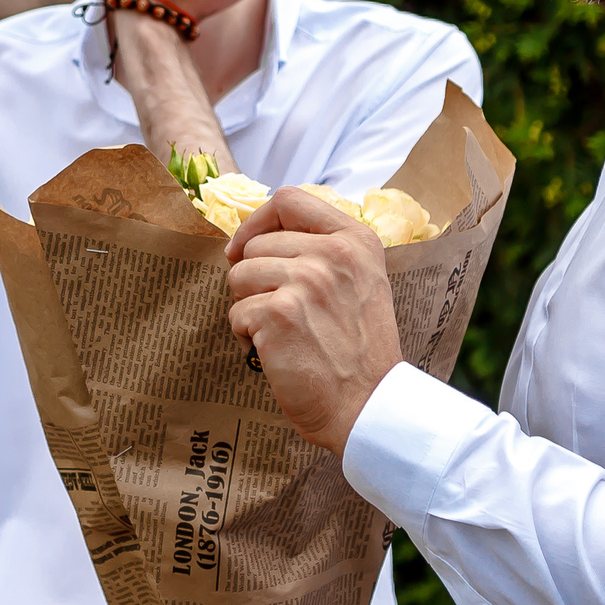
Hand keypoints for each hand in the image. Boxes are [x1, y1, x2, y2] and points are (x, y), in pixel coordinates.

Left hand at [226, 187, 403, 454]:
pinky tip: (274, 352)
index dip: (258, 221)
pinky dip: (246, 337)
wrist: (368, 406)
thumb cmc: (359, 350)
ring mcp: (305, 282)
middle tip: (281, 312)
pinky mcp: (279, 314)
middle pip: (256, 244)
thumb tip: (258, 236)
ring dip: (249, 307)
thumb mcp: (361, 282)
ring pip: (239, 276)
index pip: (289, 199)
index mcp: (355, 240)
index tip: (247, 247)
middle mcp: (332, 254)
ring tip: (279, 332)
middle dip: (255, 279)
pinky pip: (236, 313)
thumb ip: (324, 251)